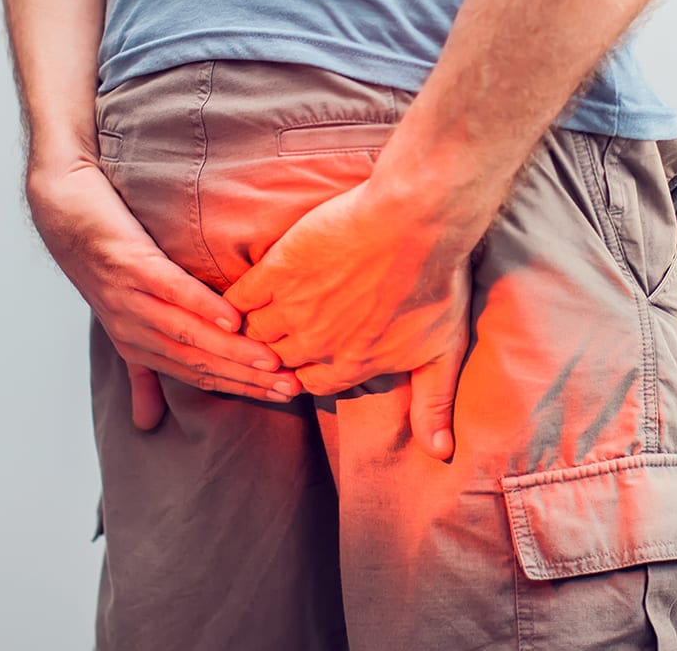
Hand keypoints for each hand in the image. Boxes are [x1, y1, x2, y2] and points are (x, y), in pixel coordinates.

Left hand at [27, 160, 299, 429]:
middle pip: (198, 362)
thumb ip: (142, 371)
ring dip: (230, 351)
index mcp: (138, 346)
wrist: (65, 213)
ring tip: (270, 360)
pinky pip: (168, 289)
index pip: (200, 376)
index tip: (285, 395)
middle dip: (247, 378)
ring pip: (186, 333)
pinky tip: (230, 317)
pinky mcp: (128, 264)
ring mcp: (128, 298)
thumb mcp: (125, 319)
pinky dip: (199, 305)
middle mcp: (133, 330)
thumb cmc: (104, 263)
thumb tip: (147, 426)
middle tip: (291, 387)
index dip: (243, 388)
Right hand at [222, 176, 474, 459]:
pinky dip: (233, 302)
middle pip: (277, 361)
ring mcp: (294, 308)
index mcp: (351, 365)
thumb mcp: (444, 351)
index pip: (312, 384)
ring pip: (254, 332)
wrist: (415, 223)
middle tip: (267, 342)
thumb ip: (433, 404)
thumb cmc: (437, 283)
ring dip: (249, 330)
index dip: (306, 374)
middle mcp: (317, 344)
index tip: (303, 362)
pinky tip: (232, 300)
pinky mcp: (279, 271)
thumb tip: (440, 453)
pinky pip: (241, 298)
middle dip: (272, 355)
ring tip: (244, 322)